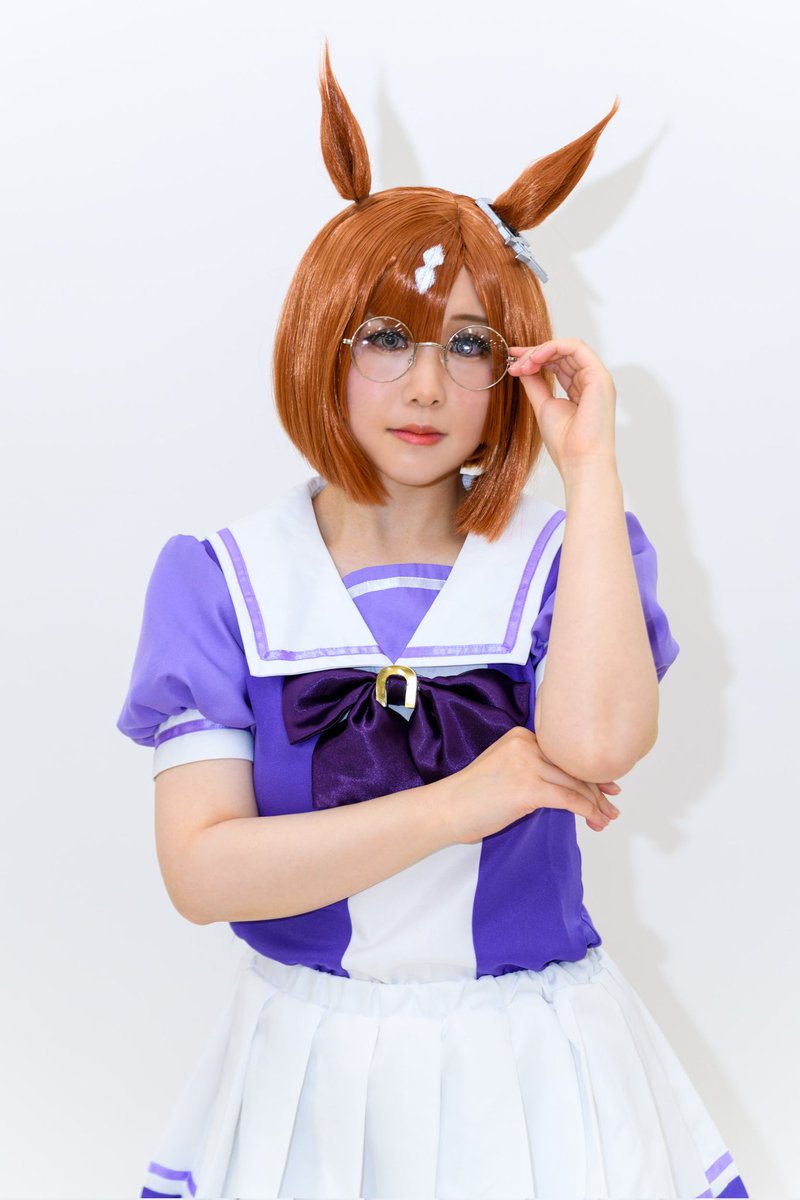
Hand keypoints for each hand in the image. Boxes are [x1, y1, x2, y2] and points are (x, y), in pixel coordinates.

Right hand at [436, 726, 621, 845]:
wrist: (448, 809)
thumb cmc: (474, 796)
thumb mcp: (507, 769)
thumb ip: (535, 768)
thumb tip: (570, 785)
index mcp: (522, 736)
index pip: (566, 753)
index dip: (590, 770)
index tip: (607, 785)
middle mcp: (527, 744)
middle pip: (574, 767)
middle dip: (598, 789)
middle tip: (612, 805)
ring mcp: (526, 765)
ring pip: (575, 783)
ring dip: (596, 804)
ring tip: (606, 819)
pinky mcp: (527, 788)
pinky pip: (569, 799)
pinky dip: (587, 811)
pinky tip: (595, 820)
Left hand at [507, 338, 616, 477]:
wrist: (579, 461)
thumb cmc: (565, 443)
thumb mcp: (543, 406)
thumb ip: (535, 384)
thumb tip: (523, 367)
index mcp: (581, 389)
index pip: (558, 363)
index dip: (535, 358)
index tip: (513, 361)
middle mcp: (591, 381)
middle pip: (562, 353)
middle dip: (534, 354)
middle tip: (514, 363)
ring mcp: (597, 378)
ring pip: (568, 348)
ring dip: (541, 351)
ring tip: (522, 364)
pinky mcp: (599, 376)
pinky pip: (576, 348)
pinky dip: (553, 348)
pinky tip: (535, 359)